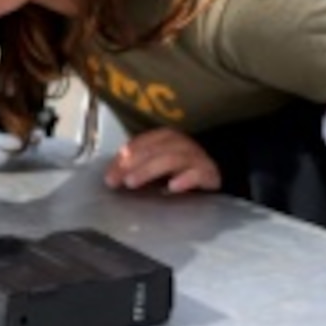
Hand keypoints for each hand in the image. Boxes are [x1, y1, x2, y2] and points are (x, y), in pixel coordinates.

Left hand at [104, 128, 220, 193]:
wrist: (217, 173)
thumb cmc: (181, 170)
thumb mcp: (157, 165)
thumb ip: (137, 166)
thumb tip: (111, 176)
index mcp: (166, 137)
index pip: (141, 142)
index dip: (123, 157)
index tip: (109, 175)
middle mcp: (180, 144)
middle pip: (153, 150)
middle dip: (132, 164)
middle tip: (117, 180)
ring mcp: (196, 158)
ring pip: (171, 159)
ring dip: (149, 170)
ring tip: (132, 183)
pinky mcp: (210, 174)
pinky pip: (197, 174)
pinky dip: (184, 179)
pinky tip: (172, 188)